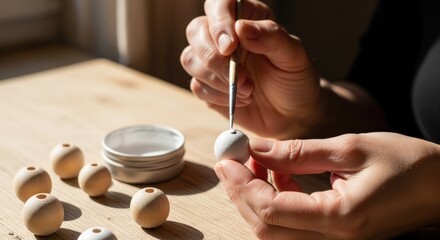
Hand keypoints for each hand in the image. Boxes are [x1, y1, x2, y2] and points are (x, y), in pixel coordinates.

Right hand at [181, 0, 321, 138]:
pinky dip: (219, 96)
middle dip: (214, 58)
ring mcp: (213, 61)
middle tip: (241, 77)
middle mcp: (225, 36)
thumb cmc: (295, 80)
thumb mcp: (294, 56)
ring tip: (248, 90)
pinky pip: (197, 86)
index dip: (219, 23)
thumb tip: (242, 28)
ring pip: (190, 59)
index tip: (230, 46)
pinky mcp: (207, 85)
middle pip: (196, 31)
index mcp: (247, 17)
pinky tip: (241, 99)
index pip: (219, 5)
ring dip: (216, 79)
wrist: (293, 114)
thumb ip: (271, 37)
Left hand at [214, 133, 439, 238]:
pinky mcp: (335, 237)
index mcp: (341, 219)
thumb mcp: (350, 148)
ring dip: (255, 196)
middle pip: (266, 226)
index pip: (272, 210)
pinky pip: (291, 226)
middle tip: (232, 160)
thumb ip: (298, 152)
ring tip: (256, 162)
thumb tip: (256, 148)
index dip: (242, 185)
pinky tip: (279, 174)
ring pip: (274, 230)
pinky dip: (275, 200)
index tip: (227, 158)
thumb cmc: (407, 163)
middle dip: (241, 192)